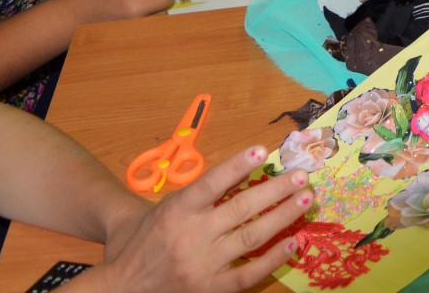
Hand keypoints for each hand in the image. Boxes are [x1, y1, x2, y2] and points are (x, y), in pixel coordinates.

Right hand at [83, 146, 313, 292]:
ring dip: (282, 217)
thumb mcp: (165, 208)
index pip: (211, 183)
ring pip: (251, 238)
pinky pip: (248, 274)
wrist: (123, 286)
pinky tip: (294, 243)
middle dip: (275, 190)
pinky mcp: (210, 290)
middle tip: (301, 175)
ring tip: (305, 200)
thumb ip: (201, 193)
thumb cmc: (146, 240)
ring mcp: (202, 265)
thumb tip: (245, 170)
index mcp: (177, 211)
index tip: (263, 150)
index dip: (237, 166)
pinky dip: (273, 260)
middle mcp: (191, 237)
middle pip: (240, 208)